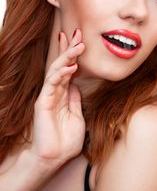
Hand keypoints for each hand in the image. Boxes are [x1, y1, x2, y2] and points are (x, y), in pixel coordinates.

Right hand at [29, 28, 85, 167]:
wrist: (54, 157)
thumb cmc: (66, 140)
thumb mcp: (77, 116)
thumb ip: (75, 100)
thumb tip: (76, 86)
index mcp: (64, 94)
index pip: (68, 69)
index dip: (73, 55)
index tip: (80, 40)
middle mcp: (56, 91)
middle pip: (62, 64)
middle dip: (69, 48)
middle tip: (77, 32)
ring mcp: (49, 95)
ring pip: (57, 70)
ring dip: (67, 56)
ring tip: (78, 45)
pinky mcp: (43, 102)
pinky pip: (53, 83)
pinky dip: (62, 73)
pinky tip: (71, 66)